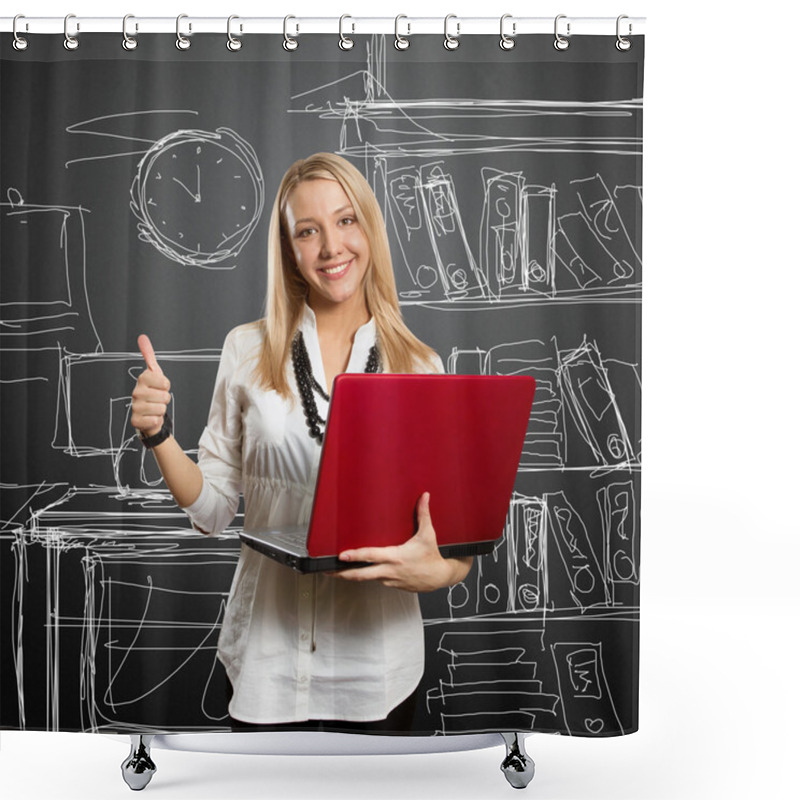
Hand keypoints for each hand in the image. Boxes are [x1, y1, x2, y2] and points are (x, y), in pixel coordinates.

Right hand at [130, 334, 171, 436]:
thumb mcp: (154, 374)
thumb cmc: (153, 393)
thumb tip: (142, 338)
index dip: (166, 387)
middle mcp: (136, 392)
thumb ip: (149, 356)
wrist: (148, 413)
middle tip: (157, 399)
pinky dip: (156, 420)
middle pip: (165, 397)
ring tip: (154, 407)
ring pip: (161, 409)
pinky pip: (155, 420)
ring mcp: (135, 406)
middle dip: (165, 399)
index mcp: (142, 379)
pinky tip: (151, 417)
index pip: (165, 383)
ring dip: (161, 410)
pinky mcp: (135, 420)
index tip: (160, 387)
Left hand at [331, 493, 472, 591]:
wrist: (442, 577)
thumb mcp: (428, 534)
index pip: (370, 556)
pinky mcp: (392, 585)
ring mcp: (390, 580)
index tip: (341, 555)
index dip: (355, 556)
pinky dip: (368, 576)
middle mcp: (389, 571)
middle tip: (327, 571)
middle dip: (342, 574)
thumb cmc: (433, 557)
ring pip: (367, 579)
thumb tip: (424, 496)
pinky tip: (360, 572)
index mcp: (395, 557)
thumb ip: (423, 514)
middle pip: (361, 575)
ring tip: (337, 572)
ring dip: (352, 575)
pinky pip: (377, 580)